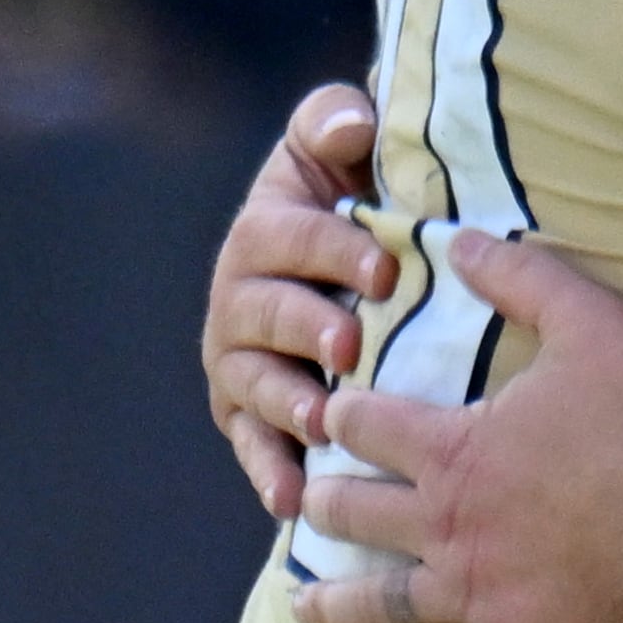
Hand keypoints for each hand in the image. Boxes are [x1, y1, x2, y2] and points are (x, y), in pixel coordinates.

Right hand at [204, 85, 392, 519]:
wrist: (345, 263)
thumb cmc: (350, 195)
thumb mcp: (337, 147)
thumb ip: (335, 123)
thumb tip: (352, 121)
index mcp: (266, 228)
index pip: (289, 235)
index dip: (333, 250)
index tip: (383, 270)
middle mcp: (239, 294)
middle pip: (268, 311)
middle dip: (308, 326)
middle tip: (351, 346)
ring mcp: (240, 358)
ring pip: (257, 382)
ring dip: (287, 401)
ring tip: (322, 419)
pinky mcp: (247, 413)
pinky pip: (252, 445)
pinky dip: (269, 472)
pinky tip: (291, 500)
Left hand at [291, 229, 622, 622]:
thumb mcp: (592, 324)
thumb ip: (522, 278)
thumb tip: (456, 238)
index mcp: (456, 450)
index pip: (369, 428)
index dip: (342, 418)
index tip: (326, 417)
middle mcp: (446, 525)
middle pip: (357, 515)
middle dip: (326, 505)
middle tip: (309, 504)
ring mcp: (472, 593)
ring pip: (378, 603)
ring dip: (333, 603)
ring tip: (302, 605)